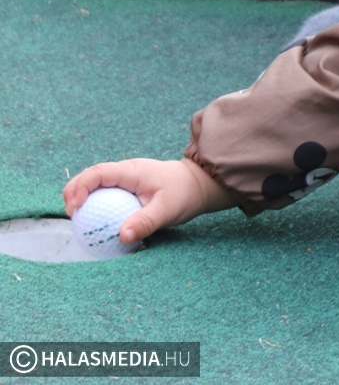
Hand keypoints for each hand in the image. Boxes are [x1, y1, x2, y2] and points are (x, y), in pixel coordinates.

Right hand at [63, 158, 234, 244]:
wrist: (198, 186)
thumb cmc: (184, 194)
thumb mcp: (167, 210)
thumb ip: (146, 222)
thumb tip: (123, 236)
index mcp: (132, 171)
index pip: (98, 173)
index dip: (80, 187)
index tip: (75, 207)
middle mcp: (125, 172)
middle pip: (91, 177)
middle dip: (74, 192)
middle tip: (71, 215)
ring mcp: (126, 180)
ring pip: (96, 185)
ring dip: (83, 198)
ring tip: (78, 220)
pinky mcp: (128, 189)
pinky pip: (106, 194)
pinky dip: (96, 205)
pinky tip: (94, 222)